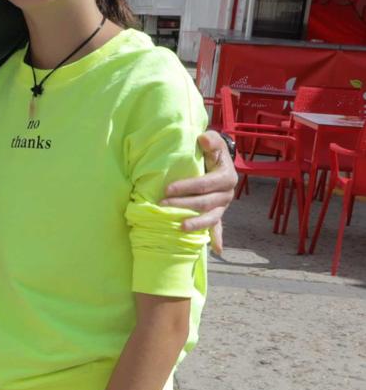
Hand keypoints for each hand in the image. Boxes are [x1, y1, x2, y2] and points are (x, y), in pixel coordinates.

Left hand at [162, 130, 235, 253]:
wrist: (218, 160)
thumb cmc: (211, 150)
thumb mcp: (213, 141)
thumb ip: (210, 140)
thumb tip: (203, 139)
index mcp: (226, 177)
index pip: (205, 184)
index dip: (186, 187)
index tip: (167, 189)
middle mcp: (227, 194)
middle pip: (205, 203)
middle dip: (183, 205)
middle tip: (162, 205)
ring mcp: (223, 206)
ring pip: (211, 218)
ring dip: (196, 224)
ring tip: (180, 227)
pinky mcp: (218, 213)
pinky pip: (219, 227)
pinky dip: (218, 238)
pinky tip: (217, 250)